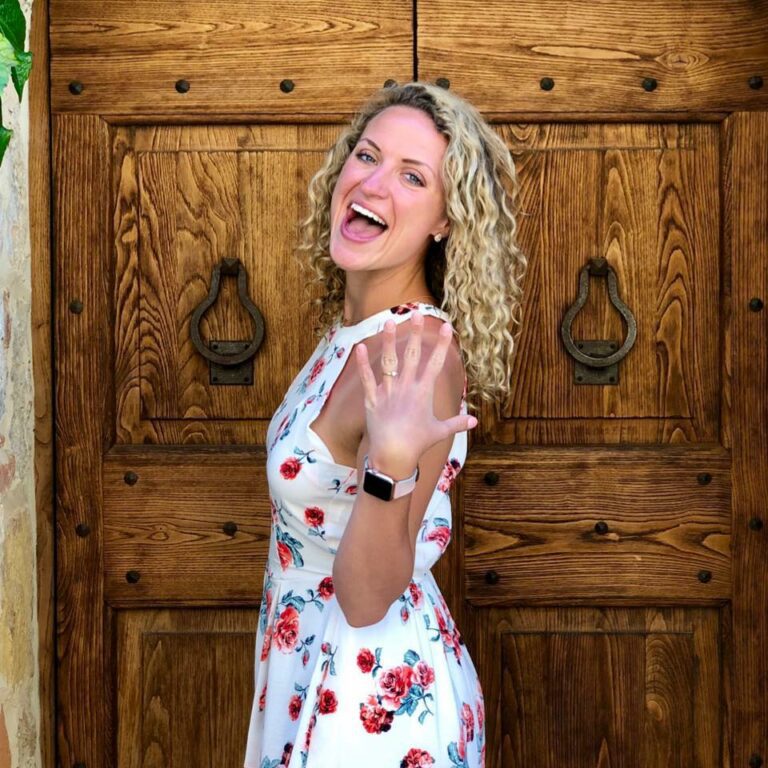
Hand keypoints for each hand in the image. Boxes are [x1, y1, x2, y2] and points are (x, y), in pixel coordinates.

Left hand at [354, 311, 477, 472]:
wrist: (393, 455)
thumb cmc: (418, 444)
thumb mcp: (439, 432)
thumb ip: (456, 423)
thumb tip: (474, 421)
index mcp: (424, 392)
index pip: (435, 362)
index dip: (442, 344)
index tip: (447, 327)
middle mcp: (407, 387)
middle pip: (411, 355)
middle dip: (415, 333)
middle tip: (416, 314)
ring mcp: (388, 391)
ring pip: (388, 361)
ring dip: (388, 341)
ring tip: (388, 321)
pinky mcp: (372, 399)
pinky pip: (367, 378)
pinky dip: (362, 363)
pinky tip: (359, 346)